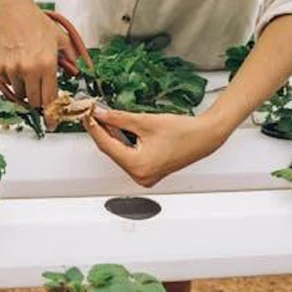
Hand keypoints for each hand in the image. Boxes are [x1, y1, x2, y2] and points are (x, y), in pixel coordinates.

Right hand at [0, 3, 78, 107]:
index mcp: (47, 65)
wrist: (11, 11)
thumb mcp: (60, 38)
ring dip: (25, 89)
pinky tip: (15, 66)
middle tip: (40, 94)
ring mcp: (12, 70)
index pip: (50, 98)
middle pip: (34, 101)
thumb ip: (71, 56)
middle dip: (39, 101)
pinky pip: (7, 85)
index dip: (52, 113)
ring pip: (20, 94)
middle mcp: (29, 70)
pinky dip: (12, 81)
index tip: (52, 123)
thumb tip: (77, 71)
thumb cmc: (36, 22)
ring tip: (27, 71)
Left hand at [84, 108, 232, 187]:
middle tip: (93, 114)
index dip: (95, 128)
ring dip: (111, 137)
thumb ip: (118, 118)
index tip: (87, 115)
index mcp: (138, 166)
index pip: (107, 145)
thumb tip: (100, 114)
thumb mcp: (145, 121)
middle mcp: (140, 176)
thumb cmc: (182, 131)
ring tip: (103, 118)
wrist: (204, 137)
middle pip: (112, 151)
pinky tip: (117, 129)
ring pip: (120, 154)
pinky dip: (123, 143)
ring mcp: (145, 176)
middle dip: (102, 132)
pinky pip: (129, 156)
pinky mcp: (149, 172)